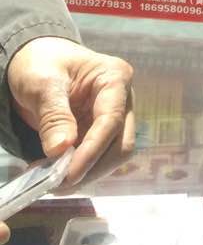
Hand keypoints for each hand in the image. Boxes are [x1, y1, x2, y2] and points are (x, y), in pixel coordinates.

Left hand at [6, 37, 133, 188]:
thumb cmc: (41, 63)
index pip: (111, 120)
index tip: (69, 175)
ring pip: (114, 156)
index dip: (92, 151)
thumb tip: (61, 149)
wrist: (37, 60)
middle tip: (57, 184)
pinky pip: (99, 158)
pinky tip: (56, 174)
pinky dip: (80, 171)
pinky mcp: (102, 133)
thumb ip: (53, 115)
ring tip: (52, 181)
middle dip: (92, 168)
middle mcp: (123, 99)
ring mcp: (115, 117)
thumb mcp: (42, 83)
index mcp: (115, 78)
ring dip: (87, 173)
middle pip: (121, 143)